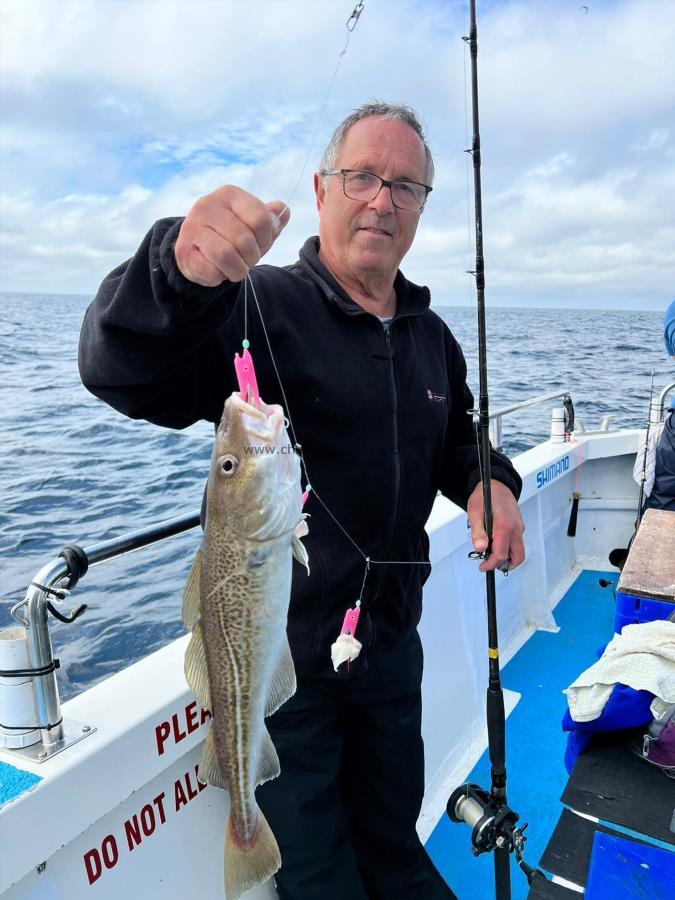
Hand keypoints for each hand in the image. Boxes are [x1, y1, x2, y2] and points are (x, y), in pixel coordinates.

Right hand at [174, 185, 289, 286]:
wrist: (196, 249)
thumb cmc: (230, 235)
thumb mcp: (253, 225)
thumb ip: (270, 219)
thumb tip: (284, 212)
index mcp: (229, 194)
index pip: (261, 218)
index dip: (266, 239)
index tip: (260, 243)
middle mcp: (207, 205)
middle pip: (245, 240)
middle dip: (252, 257)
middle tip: (247, 259)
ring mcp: (192, 227)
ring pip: (226, 255)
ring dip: (238, 270)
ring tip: (236, 268)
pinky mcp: (183, 250)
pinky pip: (210, 270)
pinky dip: (220, 277)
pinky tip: (217, 270)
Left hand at [467, 480, 524, 572]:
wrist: (497, 483)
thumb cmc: (486, 495)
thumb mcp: (475, 512)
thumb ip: (478, 531)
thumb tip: (480, 548)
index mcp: (504, 526)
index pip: (501, 554)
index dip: (491, 564)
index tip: (482, 566)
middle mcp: (516, 528)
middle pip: (518, 557)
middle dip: (504, 565)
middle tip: (489, 564)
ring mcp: (519, 527)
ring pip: (518, 550)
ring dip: (506, 557)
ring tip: (491, 554)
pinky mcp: (519, 526)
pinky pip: (516, 542)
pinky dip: (507, 547)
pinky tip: (495, 542)